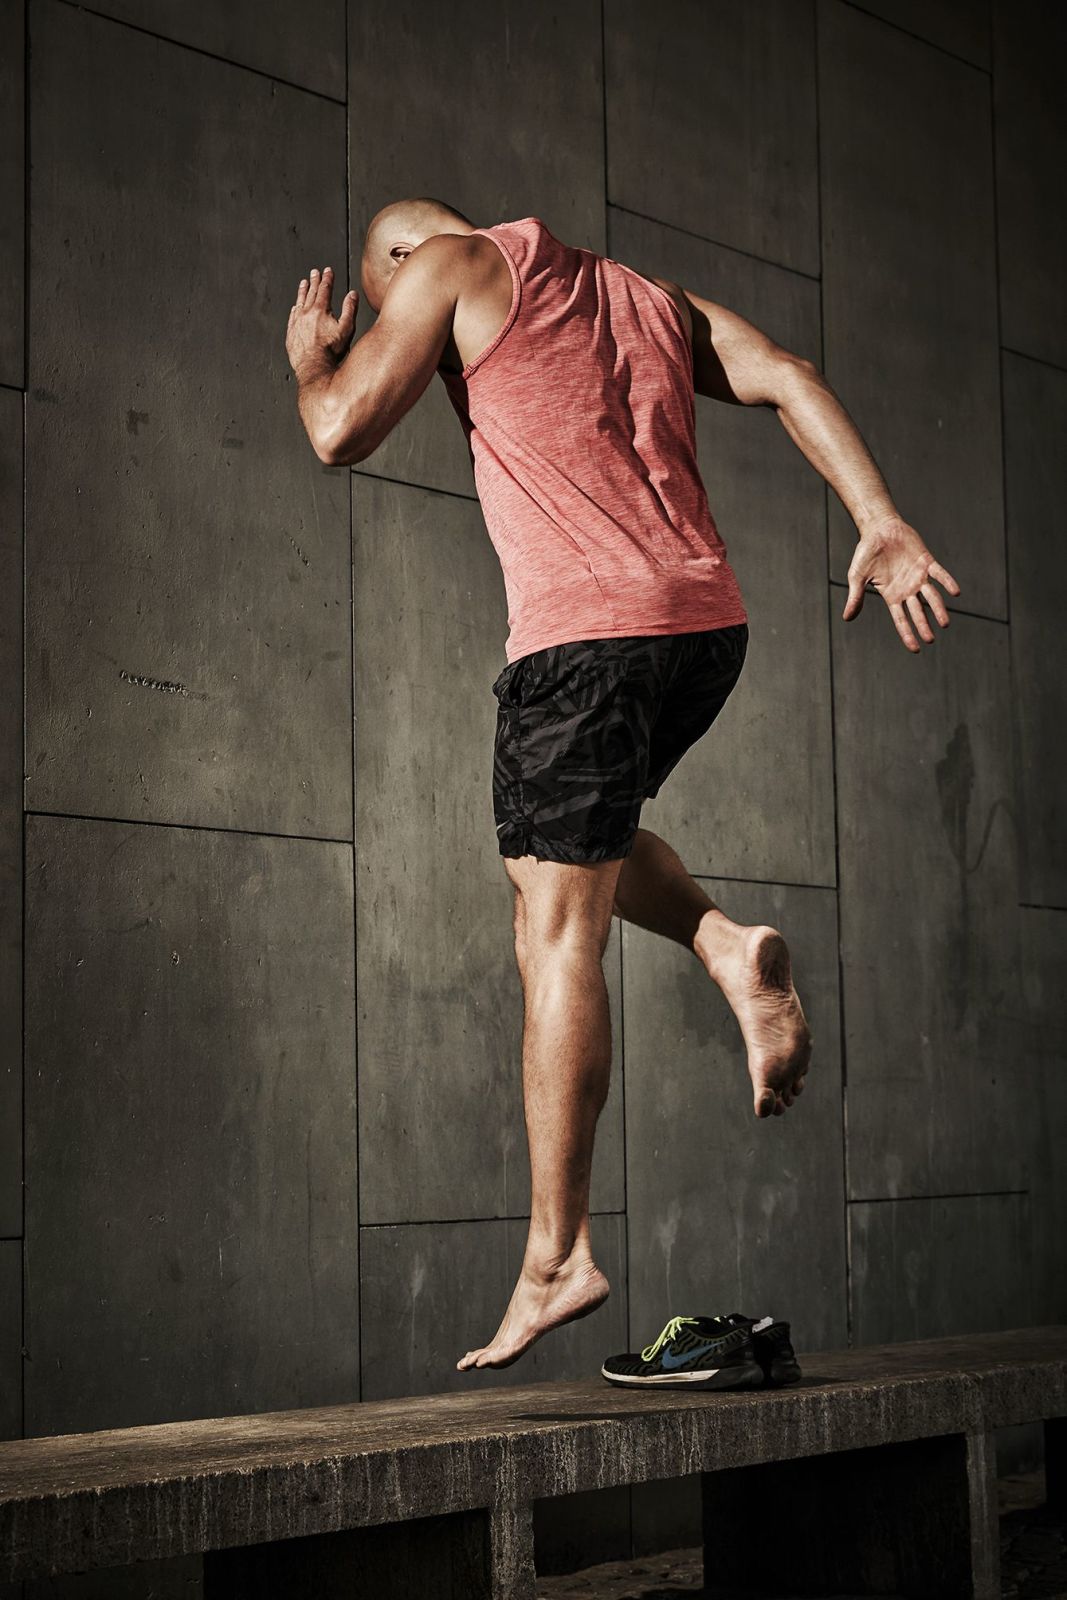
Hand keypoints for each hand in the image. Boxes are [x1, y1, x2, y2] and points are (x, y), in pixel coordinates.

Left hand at [285, 266, 357, 378]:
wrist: (313, 367)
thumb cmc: (330, 353)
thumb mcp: (346, 330)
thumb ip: (350, 310)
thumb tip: (352, 295)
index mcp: (321, 310)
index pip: (325, 289)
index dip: (327, 279)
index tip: (327, 271)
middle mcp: (306, 313)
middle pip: (311, 292)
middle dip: (314, 281)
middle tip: (315, 272)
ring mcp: (297, 322)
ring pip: (300, 301)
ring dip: (303, 291)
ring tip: (304, 283)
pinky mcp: (291, 333)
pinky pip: (292, 316)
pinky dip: (295, 308)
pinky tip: (295, 306)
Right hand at [842, 514, 960, 652]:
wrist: (878, 528)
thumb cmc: (866, 553)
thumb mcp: (857, 577)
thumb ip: (856, 597)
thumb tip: (847, 618)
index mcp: (891, 595)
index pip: (901, 619)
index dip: (908, 634)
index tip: (916, 649)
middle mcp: (907, 589)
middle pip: (917, 612)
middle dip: (924, 625)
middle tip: (930, 640)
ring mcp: (918, 576)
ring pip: (931, 597)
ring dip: (938, 609)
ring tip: (945, 623)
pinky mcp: (926, 561)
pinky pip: (939, 574)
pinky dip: (947, 582)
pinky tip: (955, 593)